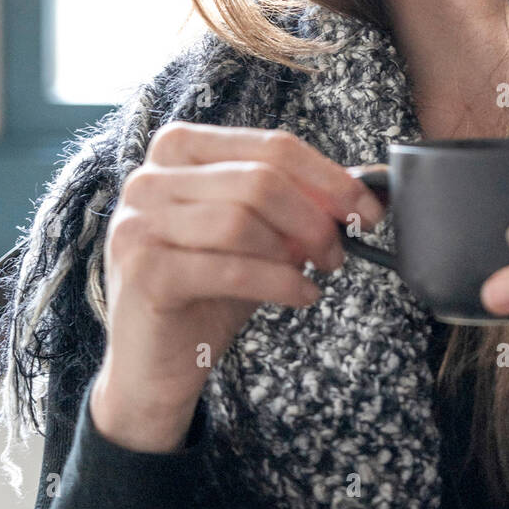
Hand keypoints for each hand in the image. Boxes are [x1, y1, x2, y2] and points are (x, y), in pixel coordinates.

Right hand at [92, 123, 384, 450]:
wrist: (153, 362)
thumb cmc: (207, 290)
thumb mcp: (259, 234)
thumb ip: (300, 201)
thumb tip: (369, 184)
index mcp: (179, 148)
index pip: (271, 145)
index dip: (329, 178)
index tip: (367, 208)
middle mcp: (149, 176)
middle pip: (260, 179)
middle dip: (315, 218)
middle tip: (339, 251)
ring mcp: (139, 222)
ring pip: (243, 219)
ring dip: (296, 250)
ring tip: (315, 272)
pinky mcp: (144, 270)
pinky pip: (231, 268)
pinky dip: (279, 282)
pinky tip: (301, 293)